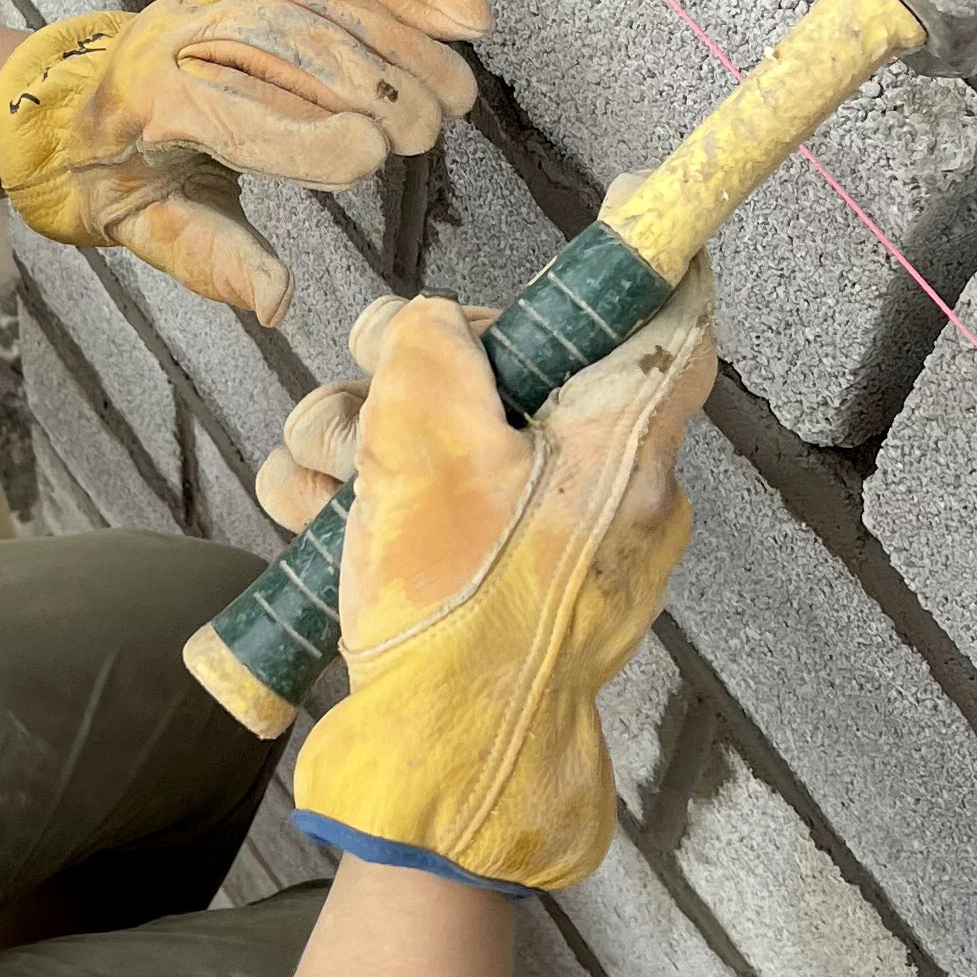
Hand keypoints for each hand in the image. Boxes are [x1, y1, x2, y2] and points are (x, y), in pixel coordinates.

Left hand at [0, 0, 489, 324]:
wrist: (79, 100)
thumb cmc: (118, 174)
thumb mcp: (147, 229)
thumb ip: (213, 262)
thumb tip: (276, 305)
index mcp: (144, 98)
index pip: (228, 111)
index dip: (301, 134)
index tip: (369, 159)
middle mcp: (183, 29)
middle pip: (284, 42)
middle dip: (367, 83)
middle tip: (423, 134)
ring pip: (323, 0)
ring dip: (401, 41)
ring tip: (457, 95)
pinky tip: (465, 17)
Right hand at [270, 259, 716, 893]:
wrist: (437, 789)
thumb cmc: (460, 616)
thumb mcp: (433, 449)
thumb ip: (428, 350)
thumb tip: (429, 328)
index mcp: (618, 439)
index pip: (669, 317)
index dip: (651, 248)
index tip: (639, 187)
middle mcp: (589, 482)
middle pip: (504, 363)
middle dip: (404, 366)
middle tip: (364, 395)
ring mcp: (526, 537)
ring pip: (430, 428)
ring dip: (352, 439)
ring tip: (321, 488)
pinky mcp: (465, 582)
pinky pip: (404, 504)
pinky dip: (347, 505)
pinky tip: (307, 526)